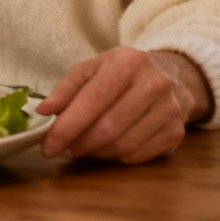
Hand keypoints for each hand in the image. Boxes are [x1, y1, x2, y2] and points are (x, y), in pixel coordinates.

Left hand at [36, 48, 210, 163]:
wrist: (173, 76)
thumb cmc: (124, 73)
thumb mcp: (93, 69)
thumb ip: (66, 89)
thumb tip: (43, 111)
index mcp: (127, 63)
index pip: (92, 101)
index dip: (66, 127)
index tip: (47, 146)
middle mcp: (153, 85)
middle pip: (107, 128)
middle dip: (79, 144)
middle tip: (66, 148)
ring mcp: (169, 111)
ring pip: (122, 146)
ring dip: (97, 152)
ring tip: (88, 145)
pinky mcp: (176, 133)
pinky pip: (137, 156)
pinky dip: (116, 156)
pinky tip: (110, 146)